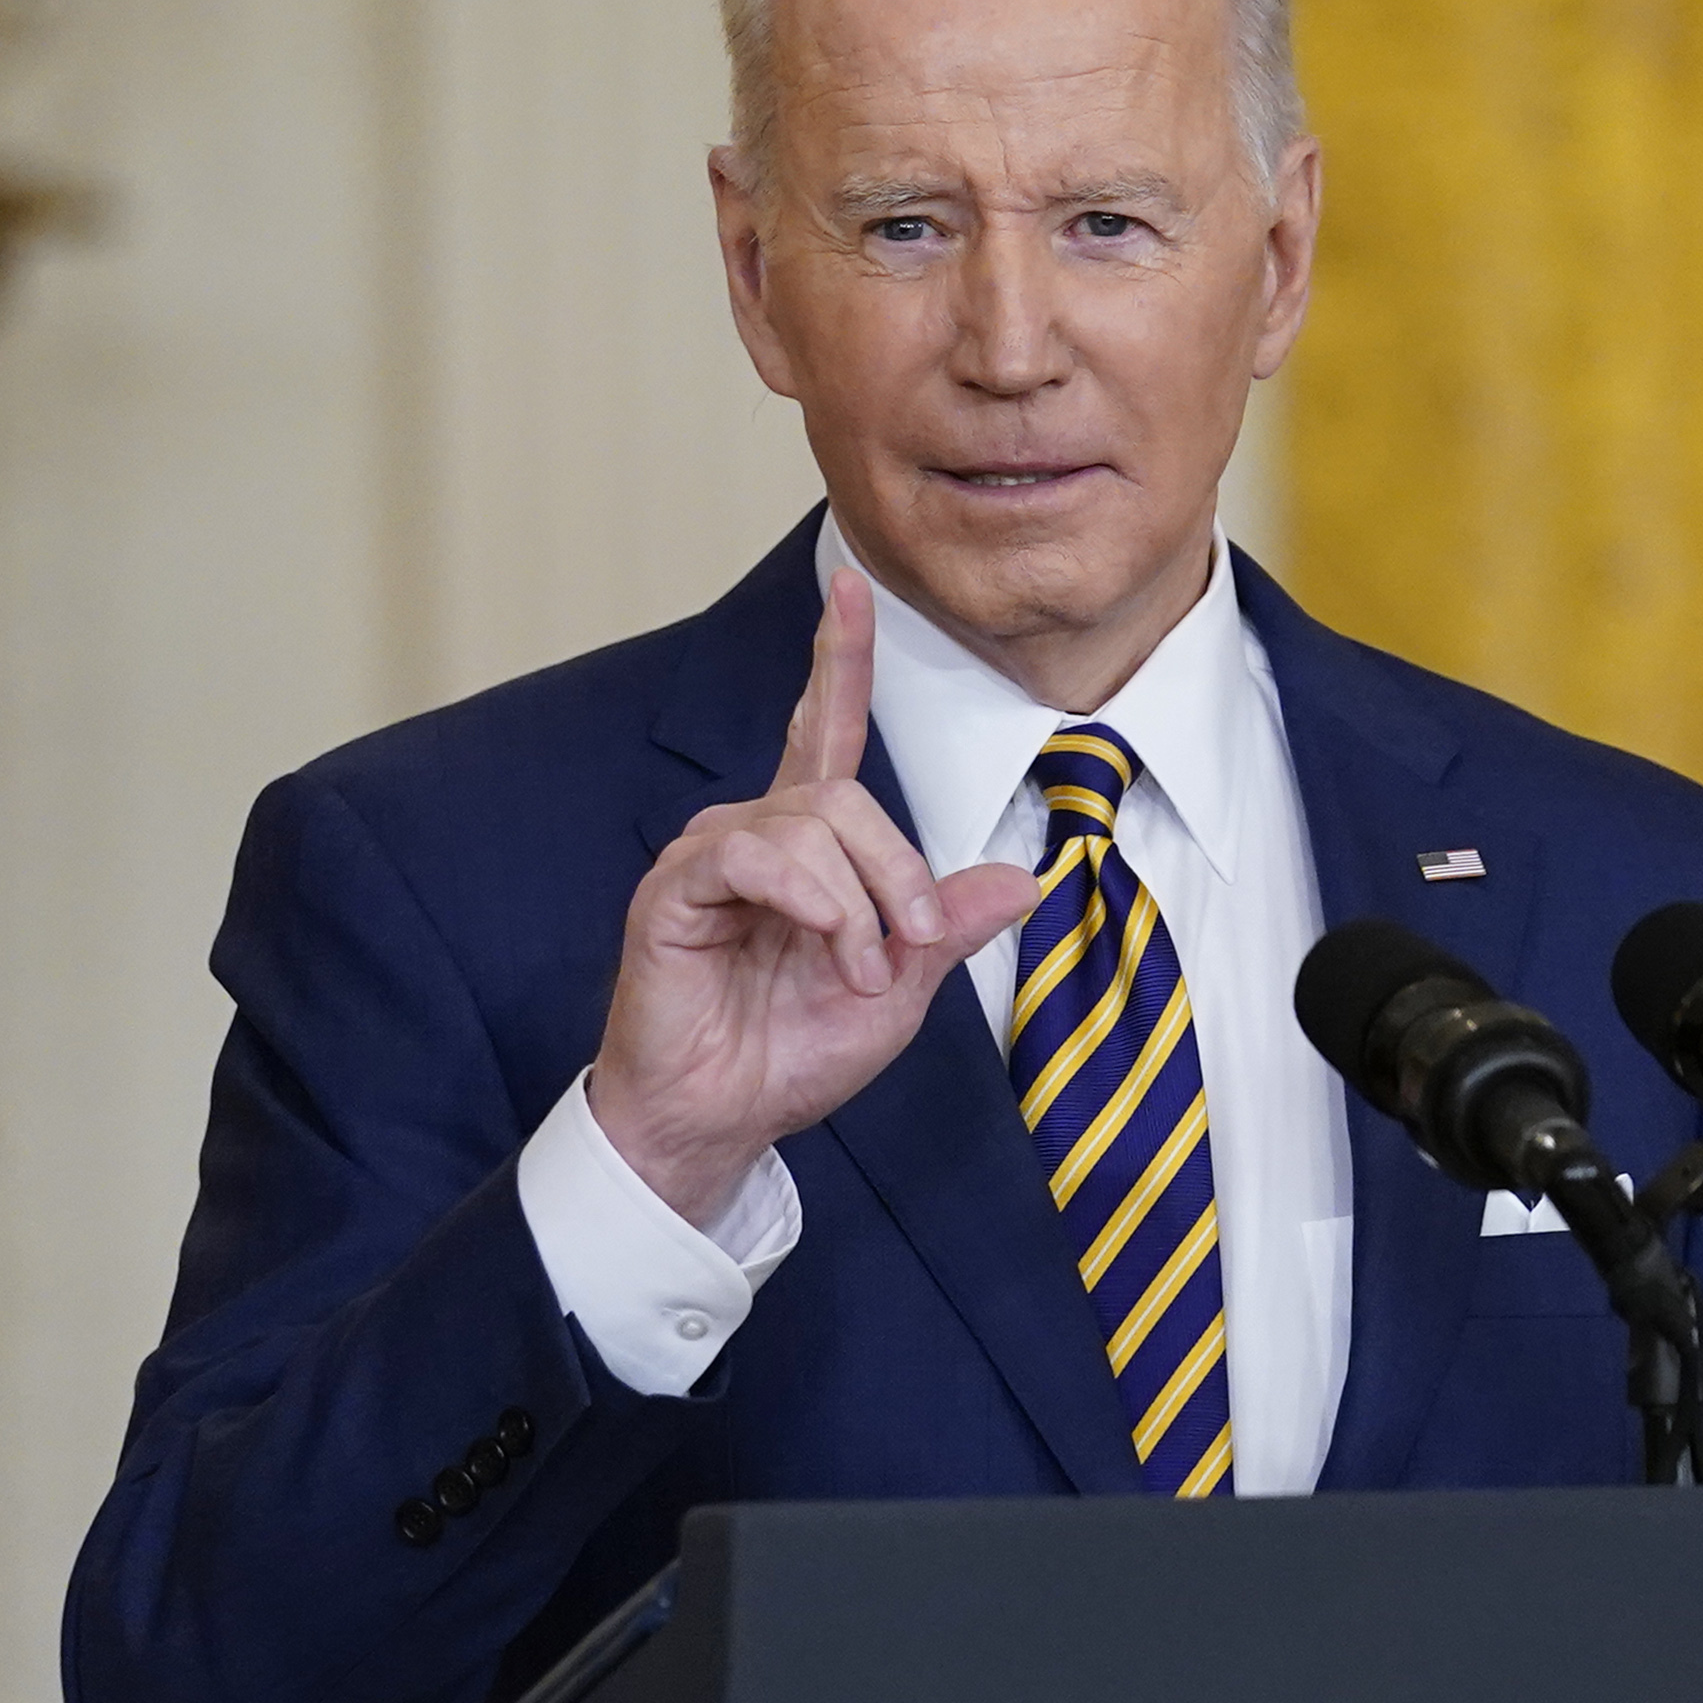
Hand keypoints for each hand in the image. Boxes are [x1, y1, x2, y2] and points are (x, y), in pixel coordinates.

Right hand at [588, 567, 1038, 1226]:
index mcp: (807, 845)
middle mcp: (756, 833)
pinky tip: (826, 944)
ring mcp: (712, 855)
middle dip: (898, 871)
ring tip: (859, 971)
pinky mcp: (676, 887)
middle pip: (846, 795)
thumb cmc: (793, 1054)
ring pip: (811, 824)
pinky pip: (757, 855)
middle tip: (907, 948)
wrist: (723, 1119)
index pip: (824, 727)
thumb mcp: (901, 989)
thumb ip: (946, 926)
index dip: (839, 656)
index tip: (850, 583)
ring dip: (858, 903)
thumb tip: (1026, 877)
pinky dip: (810, 899)